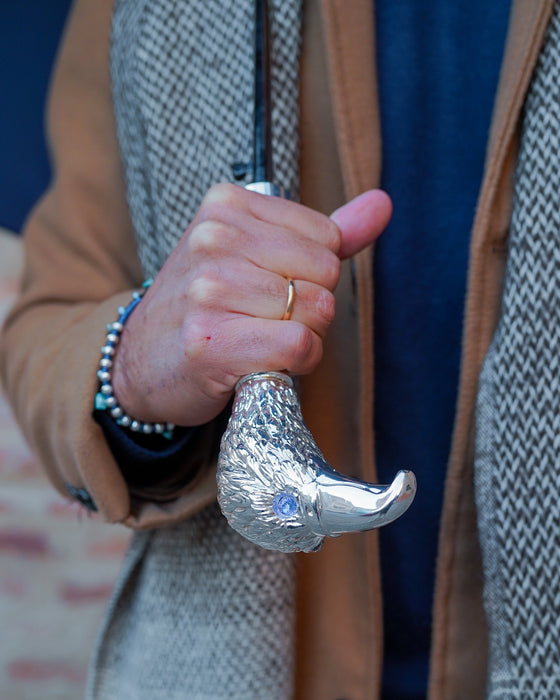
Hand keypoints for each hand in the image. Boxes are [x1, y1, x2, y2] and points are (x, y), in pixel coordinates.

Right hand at [111, 184, 391, 425]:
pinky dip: (296, 363)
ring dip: (303, 338)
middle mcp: (213, 239)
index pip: (327, 237)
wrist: (139, 362)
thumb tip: (382, 204)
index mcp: (226, 205)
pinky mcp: (211, 342)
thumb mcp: (256, 255)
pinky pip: (299, 344)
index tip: (270, 288)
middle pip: (326, 273)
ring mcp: (207, 290)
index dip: (312, 275)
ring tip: (257, 340)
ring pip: (316, 310)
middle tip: (264, 319)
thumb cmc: (205, 307)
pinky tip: (262, 362)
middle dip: (310, 306)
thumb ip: (322, 232)